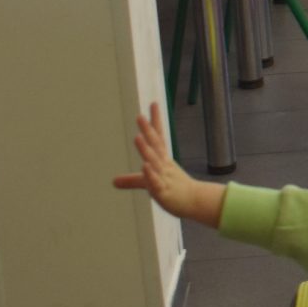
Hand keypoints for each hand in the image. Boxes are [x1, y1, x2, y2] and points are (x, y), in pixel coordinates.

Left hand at [114, 104, 226, 227]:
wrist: (194, 202)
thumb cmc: (173, 189)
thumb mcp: (148, 183)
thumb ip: (132, 180)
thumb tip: (113, 181)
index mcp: (162, 160)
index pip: (158, 137)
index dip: (154, 121)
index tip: (153, 104)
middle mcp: (163, 165)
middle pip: (155, 146)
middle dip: (148, 131)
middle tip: (140, 116)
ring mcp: (164, 177)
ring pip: (154, 162)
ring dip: (146, 149)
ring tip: (138, 137)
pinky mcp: (164, 191)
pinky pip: (156, 182)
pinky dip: (151, 174)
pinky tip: (145, 166)